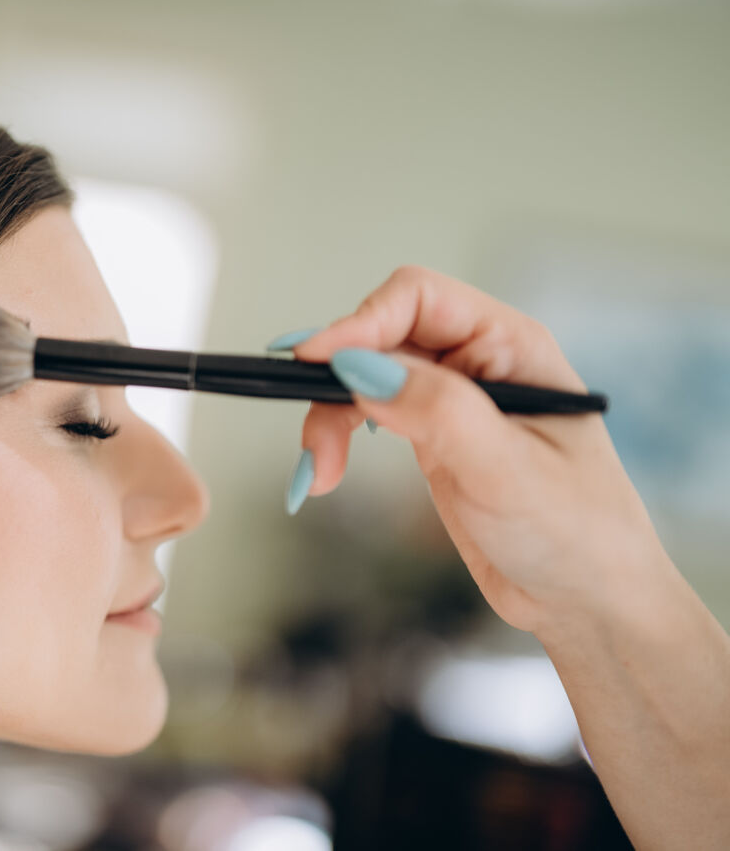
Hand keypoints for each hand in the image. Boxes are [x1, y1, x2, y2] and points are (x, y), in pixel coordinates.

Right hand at [277, 265, 666, 633]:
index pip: (418, 299)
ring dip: (328, 417)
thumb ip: (436, 411)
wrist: (586, 601)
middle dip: (335, 381)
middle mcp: (478, 361)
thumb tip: (358, 366)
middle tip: (316, 444)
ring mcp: (451, 399)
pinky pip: (365, 415)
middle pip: (378, 336)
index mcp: (511, 345)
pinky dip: (334, 438)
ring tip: (317, 473)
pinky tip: (321, 476)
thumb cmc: (575, 534)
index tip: (314, 361)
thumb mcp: (505, 470)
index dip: (361, 322)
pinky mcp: (429, 437)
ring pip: (361, 376)